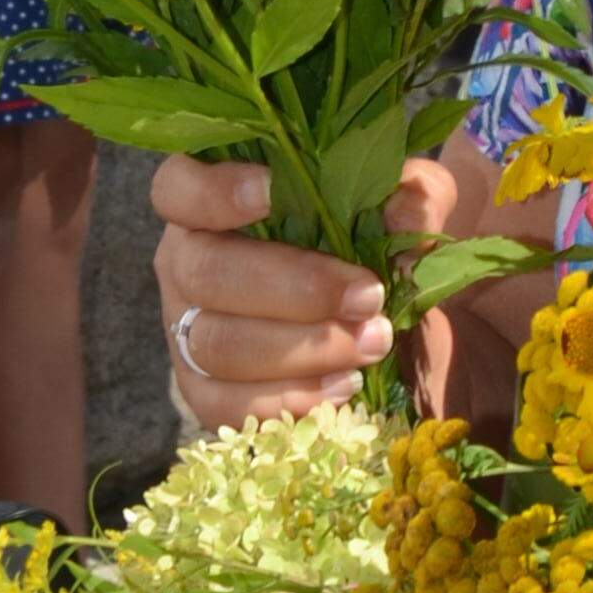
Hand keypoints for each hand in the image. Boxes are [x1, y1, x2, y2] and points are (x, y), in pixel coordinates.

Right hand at [151, 155, 387, 427]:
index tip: (272, 192)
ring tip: (370, 346)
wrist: (384, 320)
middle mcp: (185, 262)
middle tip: (367, 297)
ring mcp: (186, 329)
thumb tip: (403, 212)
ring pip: (218, 344)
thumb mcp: (407, 202)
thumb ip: (413, 192)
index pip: (179, 187)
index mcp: (212, 202)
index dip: (214, 191)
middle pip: (207, 273)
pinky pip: (227, 405)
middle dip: (295, 289)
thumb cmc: (372, 241)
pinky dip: (288, 401)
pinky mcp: (202, 390)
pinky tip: (343, 388)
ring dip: (301, 351)